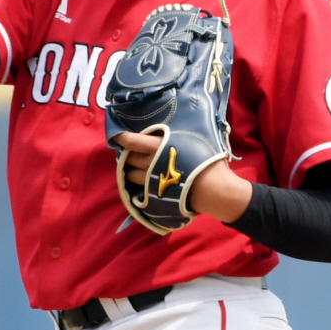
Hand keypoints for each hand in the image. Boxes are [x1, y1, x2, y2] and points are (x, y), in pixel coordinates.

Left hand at [114, 132, 252, 223]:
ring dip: (131, 170)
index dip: (122, 138)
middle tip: (130, 152)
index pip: (133, 141)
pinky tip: (143, 184)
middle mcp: (150, 163)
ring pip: (132, 174)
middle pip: (130, 158)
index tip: (117, 137)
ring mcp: (151, 181)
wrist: (213, 189)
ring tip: (134, 168)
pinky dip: (138, 185)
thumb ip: (179, 136)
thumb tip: (174, 133)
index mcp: (159, 147)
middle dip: (129, 155)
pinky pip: (139, 190)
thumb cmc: (207, 160)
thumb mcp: (194, 140)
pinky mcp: (154, 196)